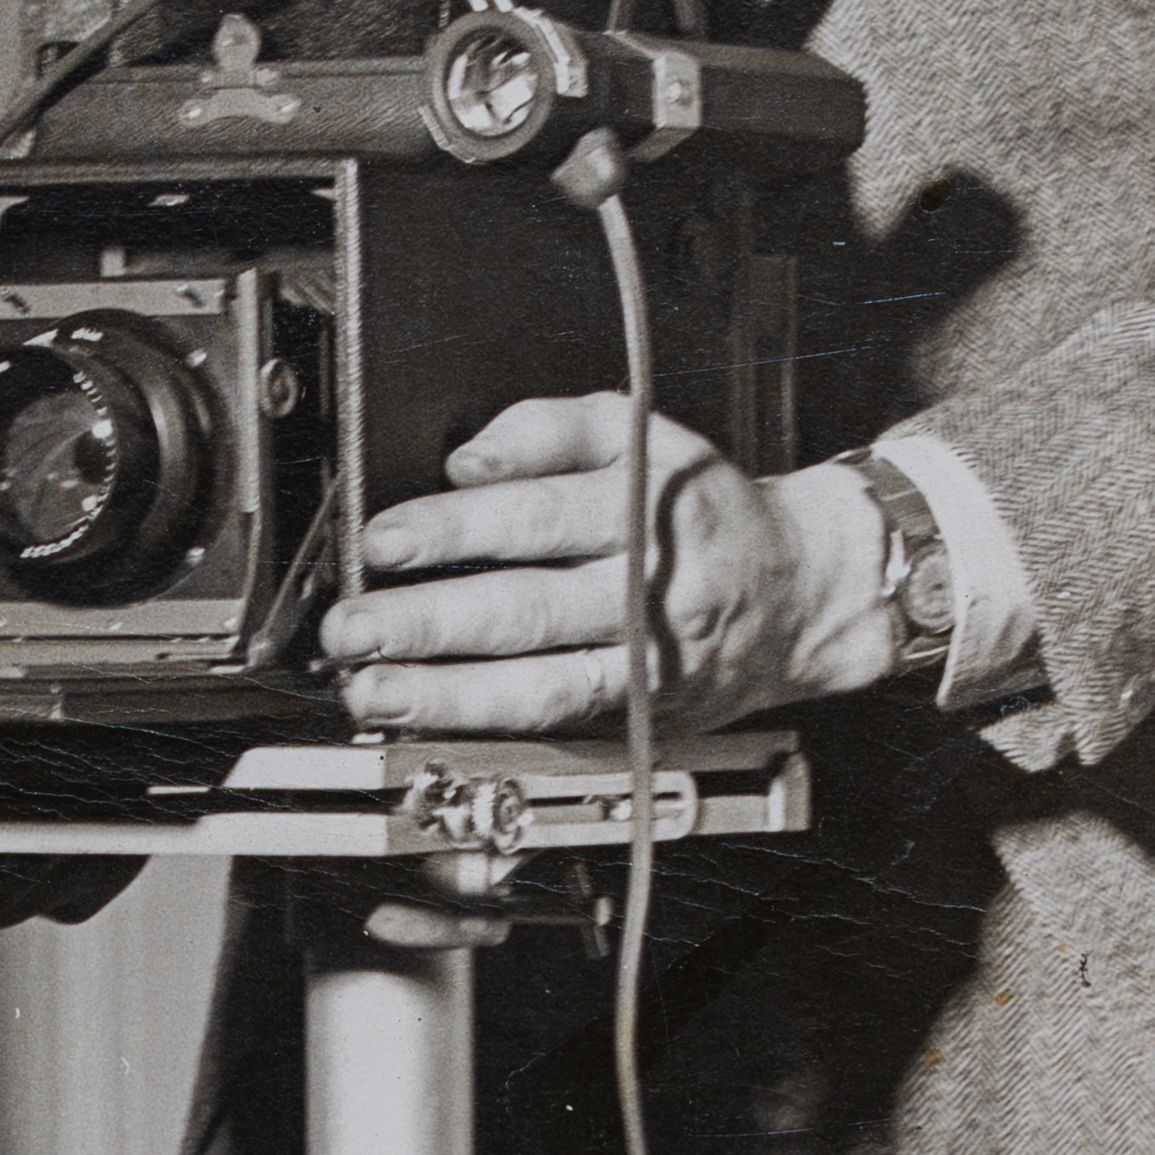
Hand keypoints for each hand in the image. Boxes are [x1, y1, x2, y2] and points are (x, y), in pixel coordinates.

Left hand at [319, 396, 899, 736]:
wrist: (801, 590)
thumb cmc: (701, 509)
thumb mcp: (641, 432)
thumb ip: (549, 429)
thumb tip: (468, 460)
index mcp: (645, 503)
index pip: (539, 514)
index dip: (457, 528)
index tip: (384, 539)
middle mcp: (648, 588)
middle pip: (529, 608)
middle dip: (429, 621)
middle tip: (353, 627)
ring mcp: (646, 661)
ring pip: (541, 683)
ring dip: (448, 693)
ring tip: (374, 689)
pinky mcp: (640, 711)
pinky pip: (556, 722)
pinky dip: (487, 725)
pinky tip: (429, 719)